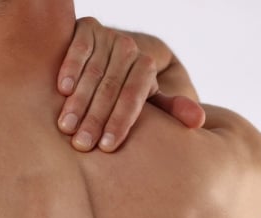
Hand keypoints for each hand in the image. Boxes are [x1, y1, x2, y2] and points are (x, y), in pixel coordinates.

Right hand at [57, 17, 206, 151]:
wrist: (109, 53)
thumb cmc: (126, 88)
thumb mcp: (150, 99)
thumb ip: (170, 110)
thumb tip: (198, 121)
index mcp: (146, 68)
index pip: (134, 98)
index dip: (120, 122)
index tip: (107, 147)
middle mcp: (130, 50)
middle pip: (111, 88)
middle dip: (95, 118)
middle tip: (82, 144)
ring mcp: (109, 37)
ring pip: (93, 72)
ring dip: (78, 101)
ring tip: (66, 127)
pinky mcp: (87, 28)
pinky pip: (79, 47)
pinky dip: (71, 67)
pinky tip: (62, 90)